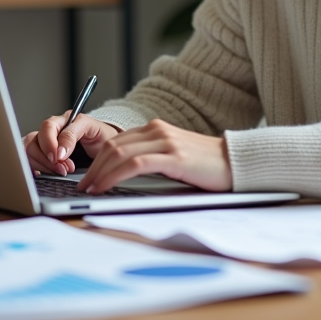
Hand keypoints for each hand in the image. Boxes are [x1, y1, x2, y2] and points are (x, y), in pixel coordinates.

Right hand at [22, 112, 119, 175]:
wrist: (108, 148)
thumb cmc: (100, 136)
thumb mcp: (91, 129)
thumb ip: (73, 134)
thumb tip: (59, 152)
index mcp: (62, 120)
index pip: (46, 128)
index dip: (49, 144)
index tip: (58, 158)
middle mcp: (50, 131)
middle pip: (33, 142)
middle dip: (46, 159)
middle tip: (63, 169)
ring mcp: (45, 144)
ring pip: (29, 152)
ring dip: (43, 165)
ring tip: (61, 171)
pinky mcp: (43, 157)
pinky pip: (30, 162)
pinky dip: (37, 169)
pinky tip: (47, 173)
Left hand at [78, 119, 231, 193]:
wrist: (237, 161)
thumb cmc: (208, 165)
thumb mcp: (175, 157)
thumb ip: (153, 159)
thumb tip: (126, 176)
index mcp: (156, 129)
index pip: (117, 142)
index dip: (98, 160)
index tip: (88, 176)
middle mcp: (158, 131)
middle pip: (113, 147)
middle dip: (93, 168)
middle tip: (83, 186)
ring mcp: (165, 142)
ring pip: (119, 154)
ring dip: (99, 173)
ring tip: (89, 189)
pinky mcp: (173, 156)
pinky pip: (134, 165)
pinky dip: (114, 176)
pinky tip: (105, 187)